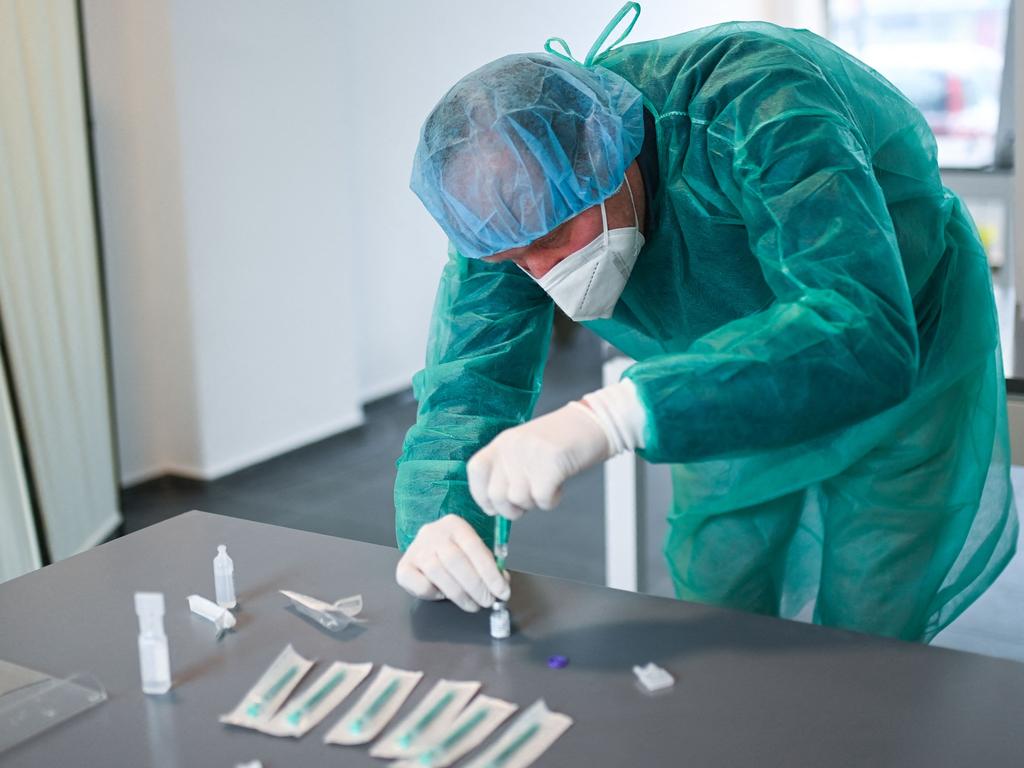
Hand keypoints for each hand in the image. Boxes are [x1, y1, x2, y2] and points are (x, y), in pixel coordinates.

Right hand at [395, 514, 509, 611]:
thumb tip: (501, 584)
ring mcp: (416, 550)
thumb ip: (487, 565)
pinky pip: (421, 586)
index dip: (490, 572)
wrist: (425, 548)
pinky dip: (435, 595)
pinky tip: (444, 594)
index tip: (502, 592)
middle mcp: (433, 533)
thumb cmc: (455, 551)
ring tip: (472, 604)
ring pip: (439, 574)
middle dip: (476, 586)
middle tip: (487, 601)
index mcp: (454, 524)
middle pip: (455, 560)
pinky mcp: (403, 567)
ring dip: (460, 594)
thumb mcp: (472, 552)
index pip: (474, 547)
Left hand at [466, 402, 610, 519]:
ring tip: (548, 487)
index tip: (494, 507)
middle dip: (512, 509)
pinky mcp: (551, 461)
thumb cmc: (562, 442)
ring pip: (519, 499)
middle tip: (530, 501)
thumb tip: (495, 506)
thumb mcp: (526, 449)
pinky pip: (541, 498)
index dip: (481, 496)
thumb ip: (508, 470)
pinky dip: (551, 501)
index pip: (475, 470)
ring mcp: (530, 452)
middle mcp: (512, 446)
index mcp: (502, 442)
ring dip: (535, 503)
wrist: (594, 422)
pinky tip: (559, 488)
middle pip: (496, 494)